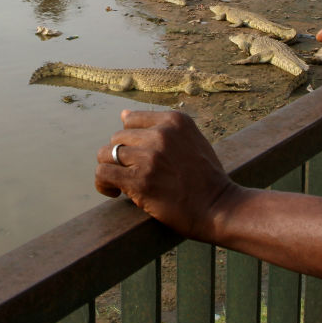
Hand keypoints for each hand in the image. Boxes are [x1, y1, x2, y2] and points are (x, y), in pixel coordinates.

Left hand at [95, 110, 238, 241]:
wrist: (218, 207)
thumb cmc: (205, 177)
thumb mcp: (192, 139)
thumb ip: (161, 127)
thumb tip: (122, 115)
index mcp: (174, 120)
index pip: (130, 119)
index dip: (130, 139)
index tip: (135, 155)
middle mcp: (160, 134)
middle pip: (117, 137)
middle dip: (120, 156)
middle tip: (129, 174)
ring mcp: (149, 157)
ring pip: (106, 154)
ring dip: (110, 169)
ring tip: (119, 184)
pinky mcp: (139, 181)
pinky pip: (103, 173)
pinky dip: (102, 184)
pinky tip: (113, 192)